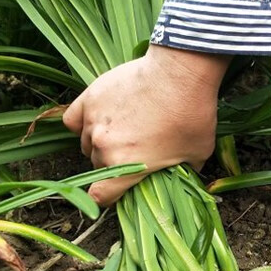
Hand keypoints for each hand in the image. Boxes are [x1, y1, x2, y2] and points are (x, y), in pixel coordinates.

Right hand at [63, 45, 230, 205]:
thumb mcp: (197, 154)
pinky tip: (97, 120)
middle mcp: (103, 147)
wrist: (181, 73)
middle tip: (134, 152)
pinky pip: (72, 120)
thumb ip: (183, 171)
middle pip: (98, 166)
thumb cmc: (192, 114)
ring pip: (86, 143)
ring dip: (99, 143)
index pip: (100, 196)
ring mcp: (93, 121)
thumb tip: (183, 178)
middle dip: (113, 164)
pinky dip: (81, 123)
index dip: (108, 198)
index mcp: (125, 167)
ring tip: (122, 130)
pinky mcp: (90, 98)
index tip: (117, 192)